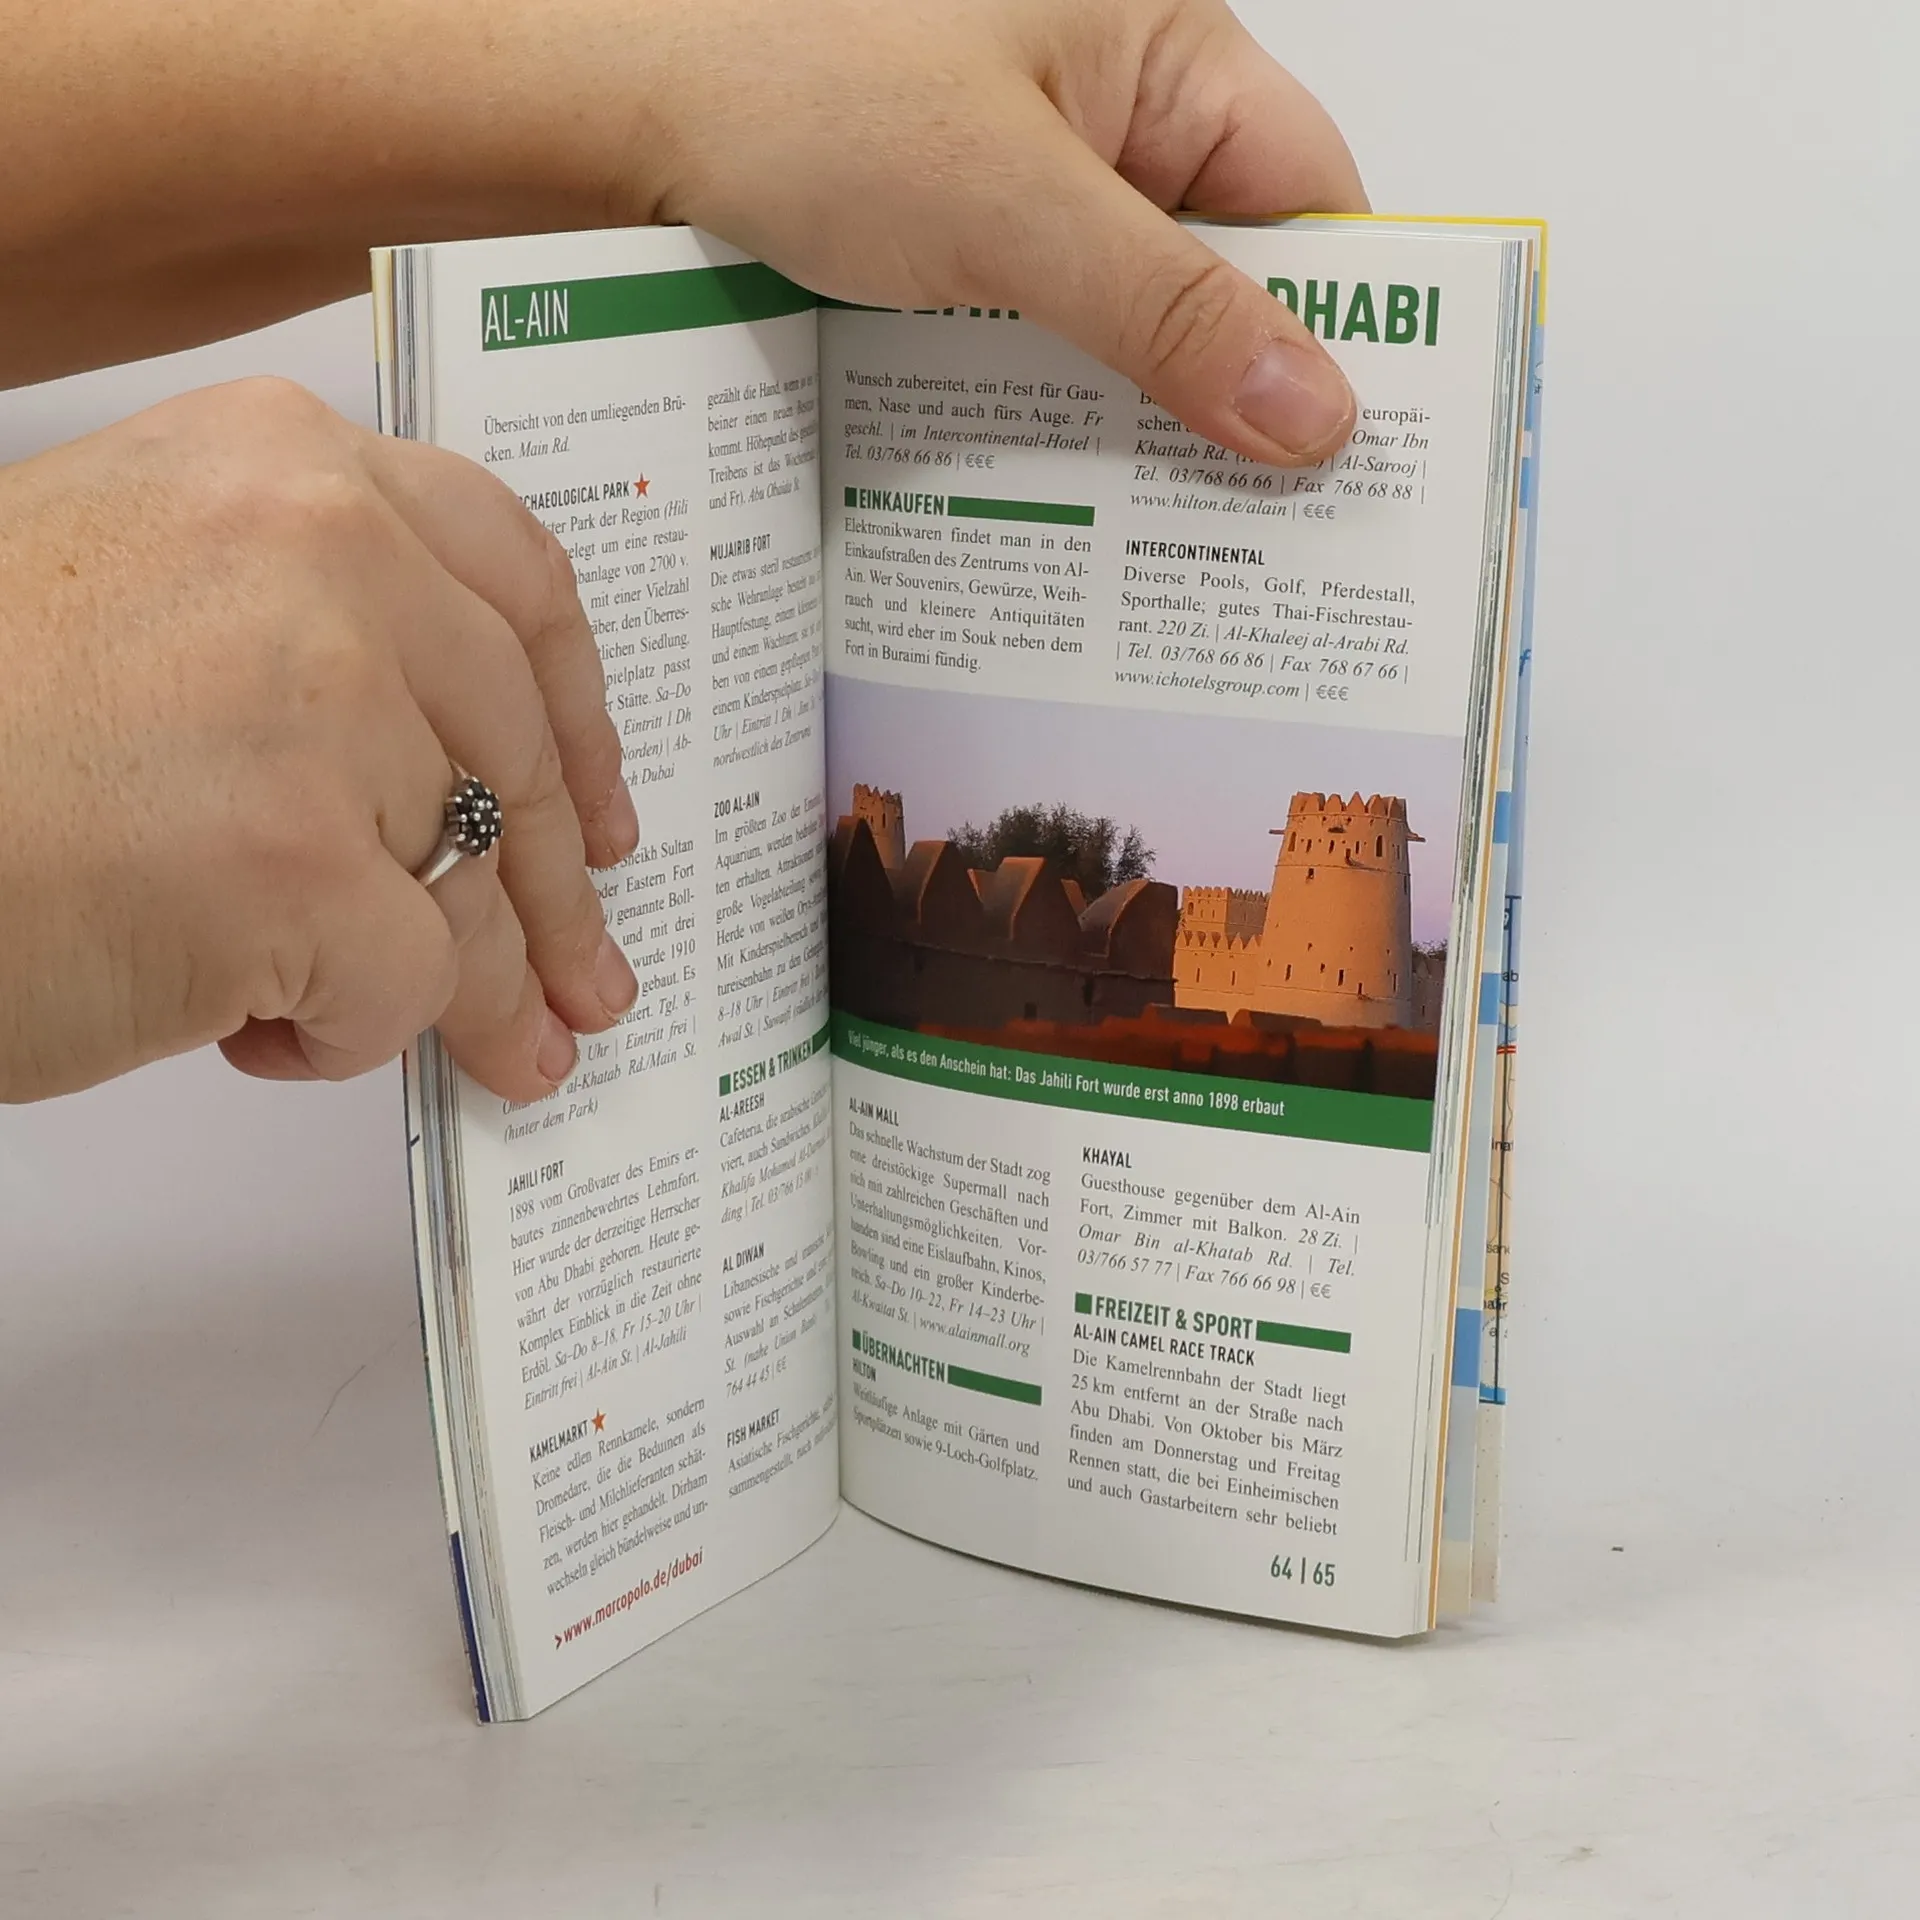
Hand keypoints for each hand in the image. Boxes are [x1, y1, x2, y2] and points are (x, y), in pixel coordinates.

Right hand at [0, 378, 640, 1103]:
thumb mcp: (144, 606)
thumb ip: (316, 654)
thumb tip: (451, 797)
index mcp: (285, 467)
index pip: (513, 579)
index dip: (576, 710)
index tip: (602, 798)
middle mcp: (321, 555)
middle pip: (516, 745)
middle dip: (558, 883)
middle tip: (583, 966)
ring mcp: (319, 705)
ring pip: (469, 876)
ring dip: (478, 983)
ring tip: (506, 1047)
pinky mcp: (300, 862)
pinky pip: (403, 981)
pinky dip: (348, 1035)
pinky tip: (262, 1031)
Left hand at [634, 0, 1366, 463]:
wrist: (599, 103)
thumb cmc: (786, 81)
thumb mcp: (1009, 207)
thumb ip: (1167, 311)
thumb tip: (1314, 409)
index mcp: (1158, 40)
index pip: (1305, 192)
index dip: (1340, 319)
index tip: (1353, 446)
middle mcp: (1104, 101)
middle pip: (1223, 264)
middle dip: (1235, 387)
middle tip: (1261, 519)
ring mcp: (1024, 172)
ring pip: (1130, 310)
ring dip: (1139, 408)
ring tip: (1163, 525)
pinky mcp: (956, 236)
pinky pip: (1045, 327)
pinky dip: (1056, 398)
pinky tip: (1056, 478)